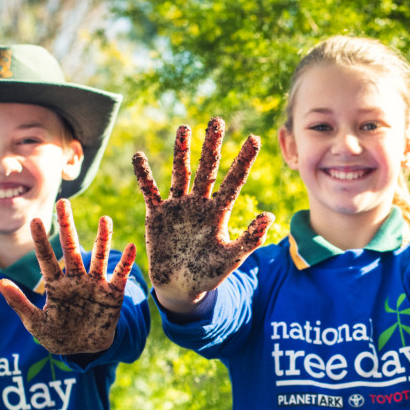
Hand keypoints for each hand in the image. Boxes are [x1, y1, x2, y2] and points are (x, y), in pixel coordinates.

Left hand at [0, 198, 136, 354]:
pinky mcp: (113, 294)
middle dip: (67, 226)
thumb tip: (0, 283)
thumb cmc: (57, 336)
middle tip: (63, 202)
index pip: (46, 259)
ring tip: (105, 219)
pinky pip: (120, 275)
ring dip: (102, 239)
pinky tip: (131, 247)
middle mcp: (76, 279)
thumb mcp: (36, 324)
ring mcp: (95, 285)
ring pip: (98, 257)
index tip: (34, 221)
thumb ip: (19, 304)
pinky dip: (126, 262)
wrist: (84, 350)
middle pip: (71, 249)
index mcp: (56, 285)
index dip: (41, 241)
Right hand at [132, 117, 273, 311]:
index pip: (234, 181)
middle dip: (212, 145)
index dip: (243, 160)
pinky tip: (138, 156)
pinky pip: (150, 191)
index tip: (254, 138)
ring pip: (180, 173)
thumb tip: (270, 215)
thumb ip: (250, 238)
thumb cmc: (210, 273)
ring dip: (181, 152)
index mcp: (219, 212)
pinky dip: (144, 176)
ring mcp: (178, 207)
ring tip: (185, 128)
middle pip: (207, 168)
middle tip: (217, 120)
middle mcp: (199, 203)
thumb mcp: (232, 257)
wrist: (182, 288)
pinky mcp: (157, 215)